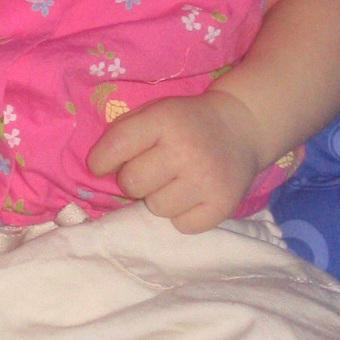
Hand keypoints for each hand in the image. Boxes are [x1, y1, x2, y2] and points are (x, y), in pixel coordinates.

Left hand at [86, 90, 263, 233]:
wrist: (242, 127)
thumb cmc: (185, 123)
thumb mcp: (154, 113)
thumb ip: (123, 135)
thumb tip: (97, 171)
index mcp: (164, 120)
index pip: (116, 146)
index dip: (101, 160)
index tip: (102, 165)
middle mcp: (186, 150)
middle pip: (132, 184)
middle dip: (136, 178)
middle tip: (153, 169)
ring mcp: (207, 179)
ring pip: (156, 208)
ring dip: (160, 198)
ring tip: (176, 181)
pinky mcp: (223, 204)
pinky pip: (182, 226)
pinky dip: (183, 214)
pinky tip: (192, 195)